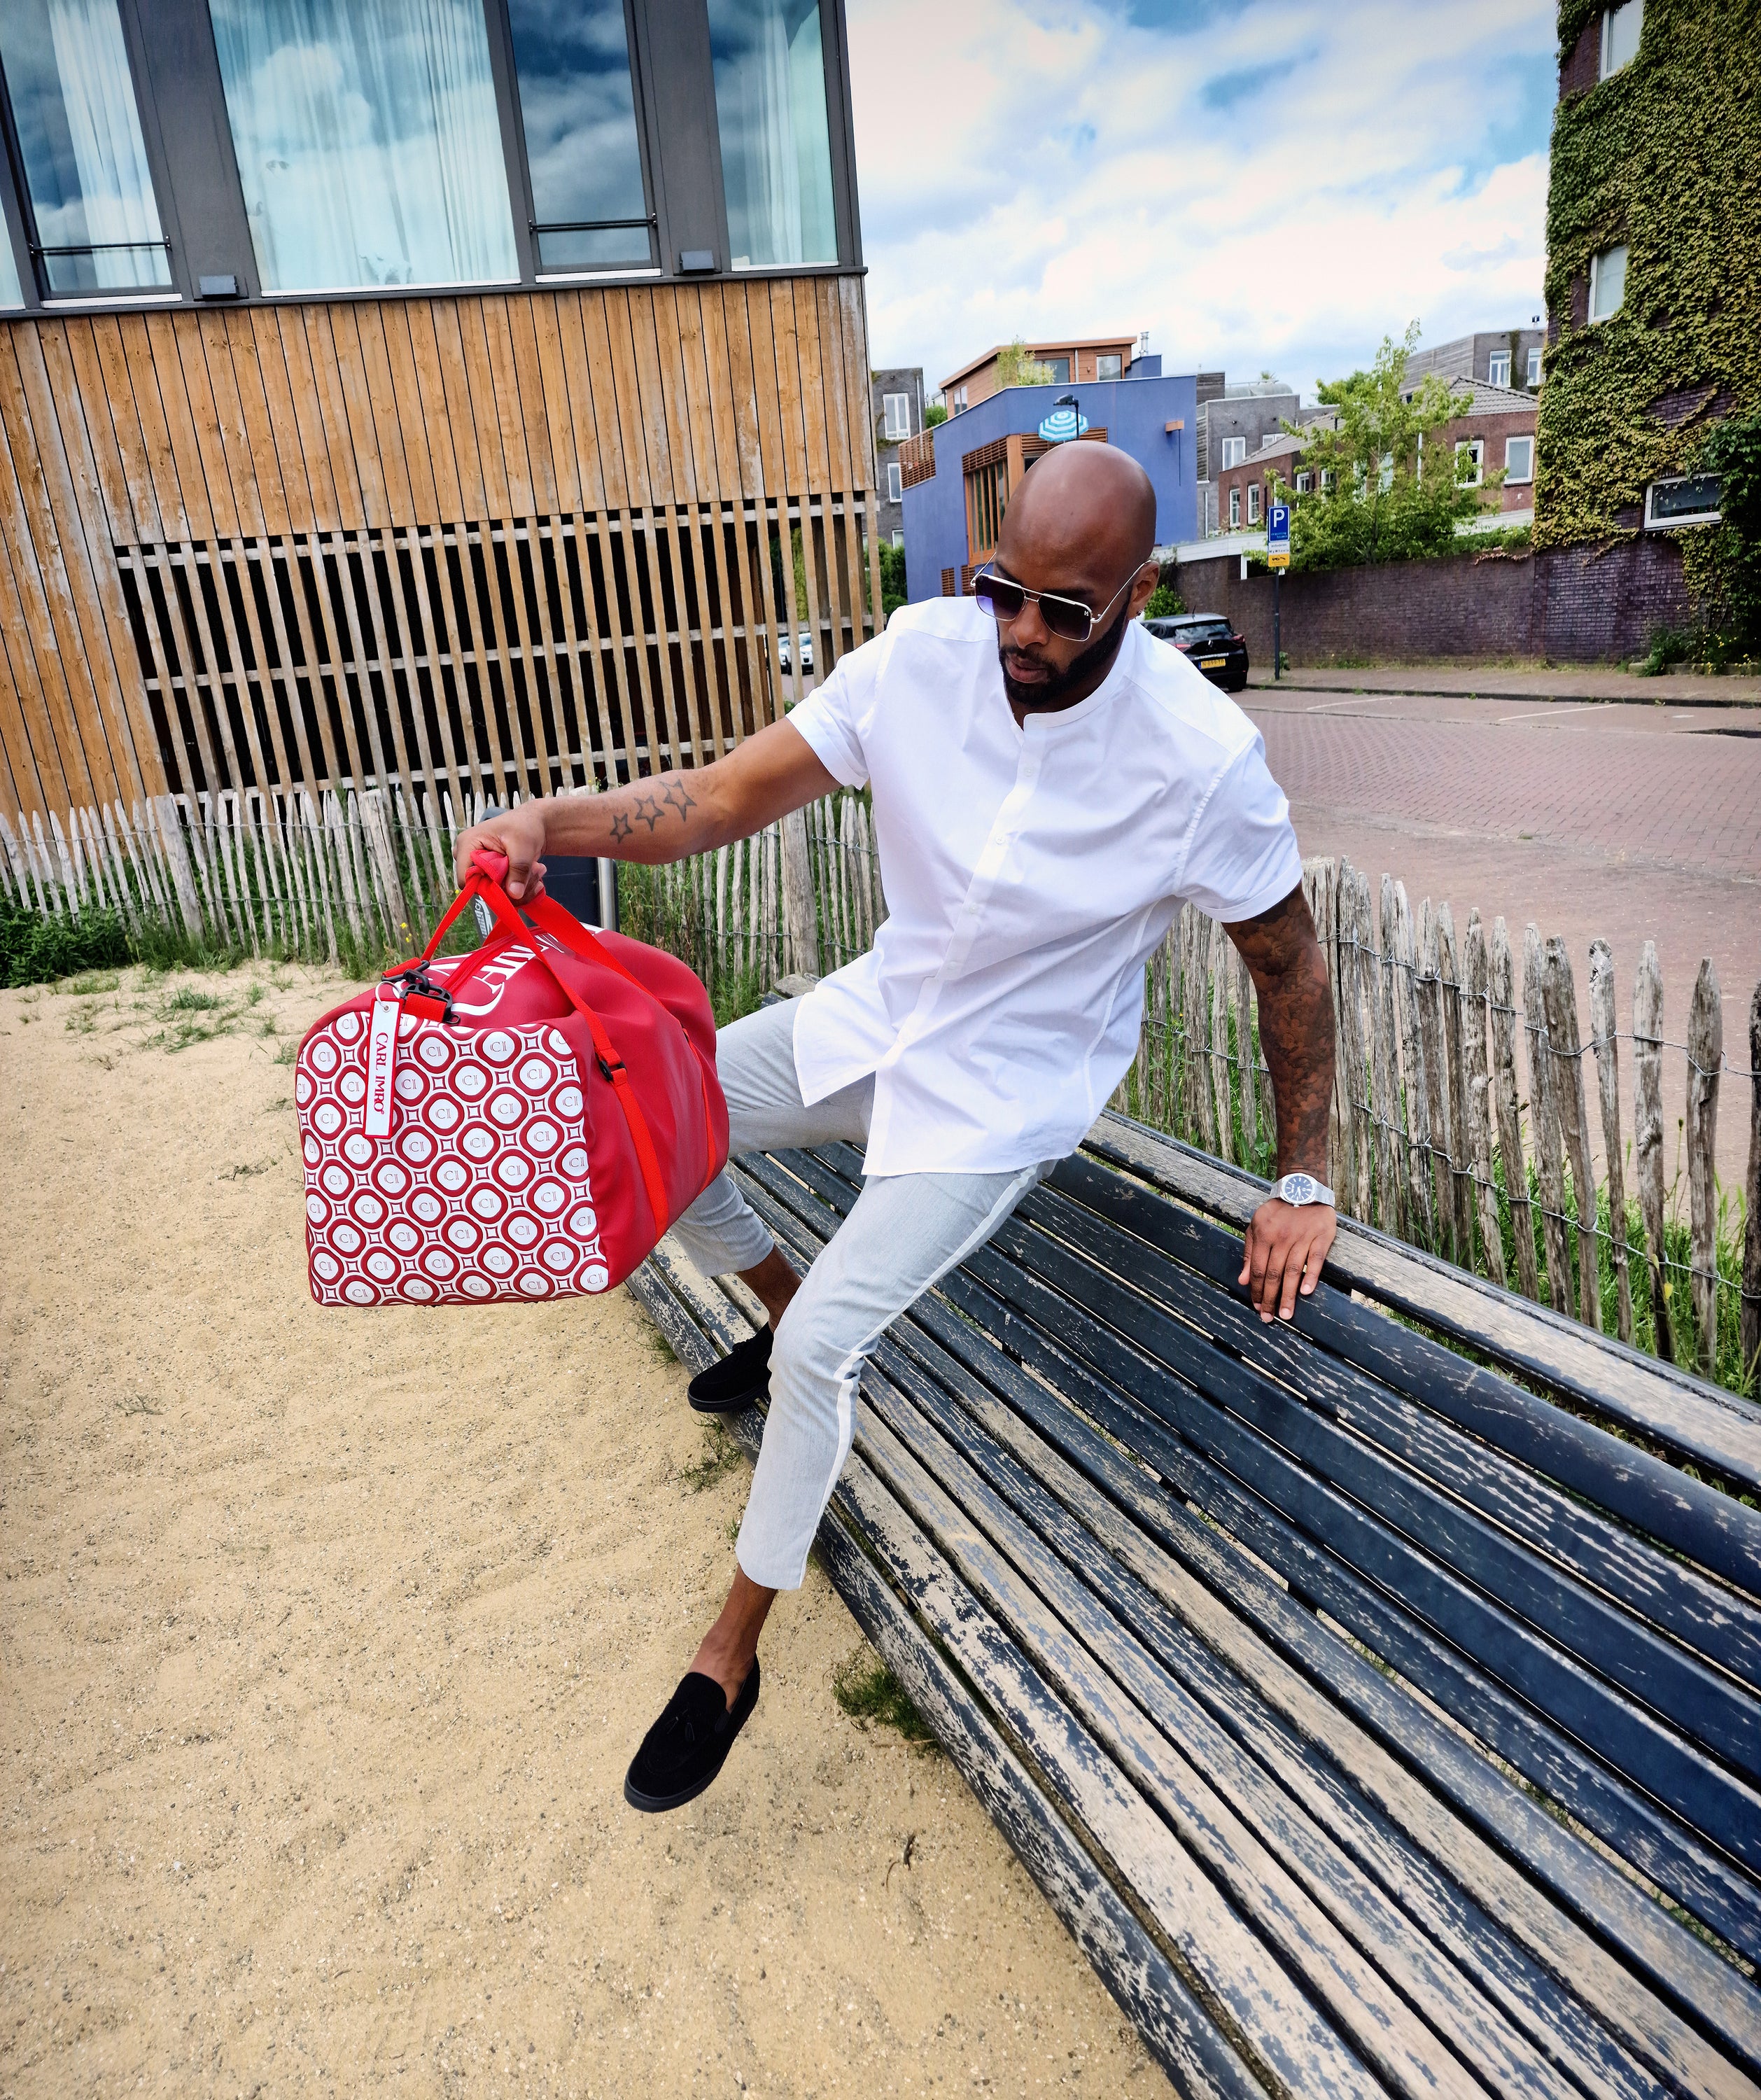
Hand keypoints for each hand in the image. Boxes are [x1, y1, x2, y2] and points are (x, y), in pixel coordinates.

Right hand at [453, 805, 547, 900]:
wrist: (533, 823)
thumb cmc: (524, 826)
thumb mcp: (523, 846)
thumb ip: (518, 869)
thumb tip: (515, 894)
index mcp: (467, 844)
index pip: (465, 878)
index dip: (486, 888)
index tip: (510, 886)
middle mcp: (467, 856)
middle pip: (479, 887)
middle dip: (507, 888)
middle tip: (533, 876)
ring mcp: (477, 864)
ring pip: (492, 891)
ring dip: (516, 888)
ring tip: (536, 871)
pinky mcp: (488, 872)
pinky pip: (498, 889)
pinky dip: (517, 887)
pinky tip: (533, 875)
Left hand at [1238, 1197, 1335, 1322]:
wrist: (1304, 1187)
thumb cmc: (1277, 1211)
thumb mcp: (1256, 1225)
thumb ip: (1249, 1252)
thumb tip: (1243, 1280)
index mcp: (1263, 1234)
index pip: (1258, 1269)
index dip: (1257, 1290)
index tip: (1257, 1306)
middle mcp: (1282, 1237)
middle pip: (1274, 1274)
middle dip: (1270, 1299)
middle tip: (1269, 1318)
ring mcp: (1303, 1237)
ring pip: (1293, 1271)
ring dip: (1289, 1295)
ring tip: (1286, 1314)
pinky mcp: (1322, 1237)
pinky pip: (1316, 1260)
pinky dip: (1311, 1276)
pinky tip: (1306, 1292)